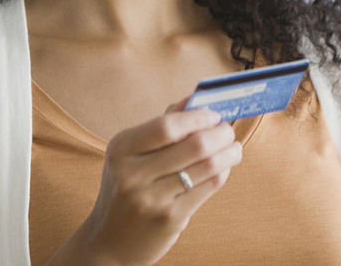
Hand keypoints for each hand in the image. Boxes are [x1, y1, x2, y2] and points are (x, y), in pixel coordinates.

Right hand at [49, 99, 242, 265]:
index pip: (167, 126)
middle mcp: (133, 174)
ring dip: (229, 152)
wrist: (108, 242)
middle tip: (227, 130)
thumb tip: (195, 98)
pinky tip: (222, 168)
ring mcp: (151, 199)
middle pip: (194, 145)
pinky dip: (222, 172)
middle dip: (221, 133)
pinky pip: (208, 187)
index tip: (213, 114)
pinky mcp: (170, 219)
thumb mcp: (131, 155)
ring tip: (232, 147)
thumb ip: (161, 126)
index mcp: (121, 149)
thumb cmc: (126, 188)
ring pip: (207, 166)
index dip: (198, 117)